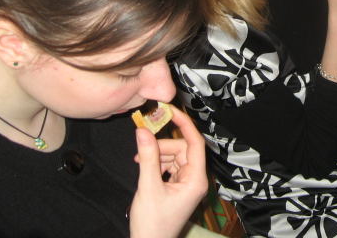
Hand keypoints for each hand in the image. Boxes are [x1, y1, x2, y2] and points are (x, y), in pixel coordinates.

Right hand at [129, 106, 207, 237]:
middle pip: (182, 149)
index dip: (184, 125)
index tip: (170, 111)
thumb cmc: (152, 224)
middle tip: (142, 151)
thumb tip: (143, 131)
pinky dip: (158, 164)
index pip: (195, 143)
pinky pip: (171, 166)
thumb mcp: (148, 187)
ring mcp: (188, 184)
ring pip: (175, 157)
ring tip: (140, 163)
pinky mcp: (179, 187)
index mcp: (196, 179)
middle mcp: (196, 180)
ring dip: (158, 156)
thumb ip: (148, 157)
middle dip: (162, 147)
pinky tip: (146, 169)